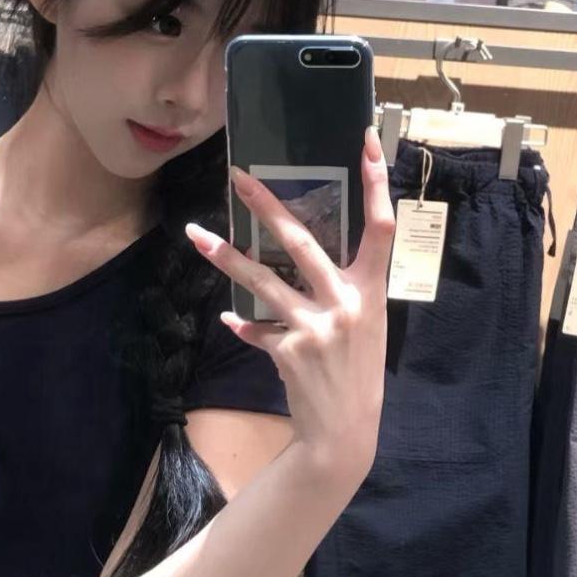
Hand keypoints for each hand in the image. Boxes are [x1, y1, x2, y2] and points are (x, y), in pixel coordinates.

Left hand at [185, 127, 395, 484]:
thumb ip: (339, 293)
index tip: (365, 143)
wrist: (345, 434)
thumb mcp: (364, 328)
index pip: (381, 227)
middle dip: (266, 206)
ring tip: (195, 235)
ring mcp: (315, 327)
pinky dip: (243, 325)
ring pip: (261, 280)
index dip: (377, 183)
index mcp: (371, 292)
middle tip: (237, 176)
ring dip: (225, 256)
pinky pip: (255, 328)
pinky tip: (229, 320)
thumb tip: (300, 263)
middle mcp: (346, 303)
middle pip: (302, 241)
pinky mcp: (288, 350)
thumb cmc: (356, 374)